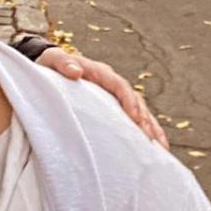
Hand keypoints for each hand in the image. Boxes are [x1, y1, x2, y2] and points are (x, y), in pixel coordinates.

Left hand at [34, 47, 169, 148]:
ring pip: (139, 111)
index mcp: (99, 72)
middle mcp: (110, 83)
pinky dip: (145, 132)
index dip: (129, 101)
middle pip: (134, 100)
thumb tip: (76, 71)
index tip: (135, 118)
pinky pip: (133, 120)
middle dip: (144, 120)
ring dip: (151, 128)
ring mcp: (114, 96)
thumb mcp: (52, 60)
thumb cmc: (50, 65)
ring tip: (162, 150)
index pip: (119, 85)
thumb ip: (62, 63)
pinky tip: (155, 150)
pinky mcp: (113, 108)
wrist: (49, 67)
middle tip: (151, 140)